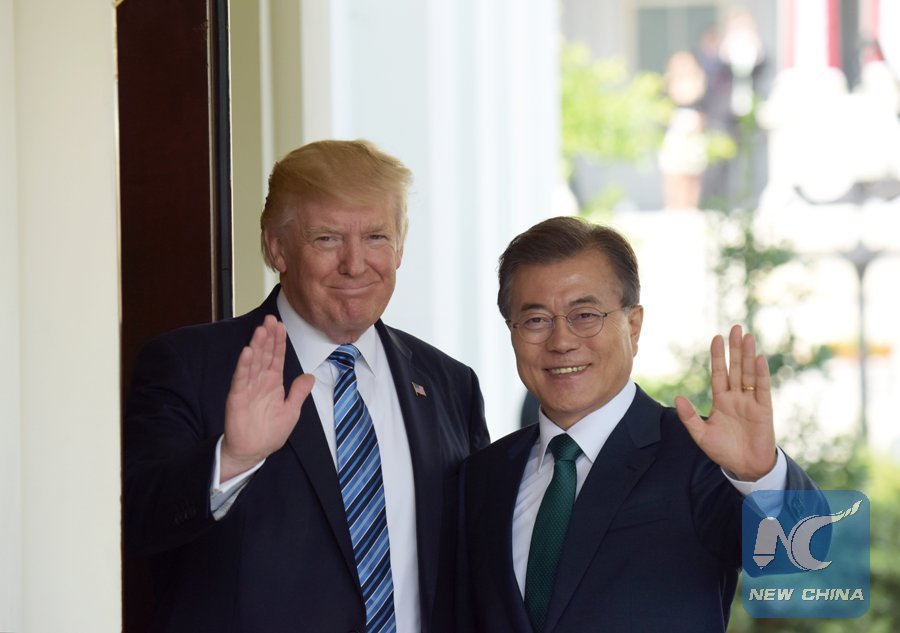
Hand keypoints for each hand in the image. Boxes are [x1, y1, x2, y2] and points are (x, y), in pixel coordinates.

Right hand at [221, 315, 313, 479]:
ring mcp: (248, 388)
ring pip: (253, 362)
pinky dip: (244, 365)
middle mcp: (260, 382)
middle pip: (265, 355)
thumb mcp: (291, 411)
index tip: (281, 325)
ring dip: (257, 346)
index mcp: (273, 383)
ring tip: (261, 329)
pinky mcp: (238, 397)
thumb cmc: (270, 433)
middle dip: (268, 337)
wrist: (252, 452)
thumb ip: (299, 393)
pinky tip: (248, 352)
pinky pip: (241, 379)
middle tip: (271, 319)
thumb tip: (310, 376)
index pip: (276, 357)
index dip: (279, 342)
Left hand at [674, 324, 776, 480]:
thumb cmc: (724, 452)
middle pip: (736, 368)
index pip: (719, 373)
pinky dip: (761, 374)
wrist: (745, 468)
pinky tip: (759, 359)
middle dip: (735, 349)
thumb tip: (677, 398)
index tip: (717, 338)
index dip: (718, 356)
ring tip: (748, 336)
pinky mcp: (764, 410)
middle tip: (735, 328)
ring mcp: (751, 402)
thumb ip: (689, 417)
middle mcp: (736, 397)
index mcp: (721, 401)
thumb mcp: (701, 435)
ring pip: (749, 373)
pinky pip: (762, 388)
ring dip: (748, 355)